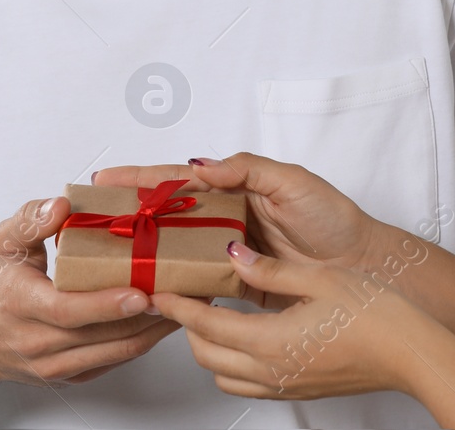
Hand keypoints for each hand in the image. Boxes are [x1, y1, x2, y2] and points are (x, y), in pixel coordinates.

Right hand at [0, 197, 181, 394]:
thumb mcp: (0, 244)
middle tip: (188, 291)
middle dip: (149, 315)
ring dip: (154, 331)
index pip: (69, 311)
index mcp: (21, 304)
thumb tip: (63, 205)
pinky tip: (163, 322)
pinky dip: (139, 343)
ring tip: (188, 304)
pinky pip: (110, 363)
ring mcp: (52, 365)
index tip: (141, 292)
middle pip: (102, 335)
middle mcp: (37, 341)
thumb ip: (32, 220)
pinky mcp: (65, 376)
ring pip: (113, 353)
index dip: (107, 304)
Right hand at [95, 153, 393, 304]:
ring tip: (109, 254)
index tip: (106, 178)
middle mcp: (225, 219)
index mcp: (235, 187)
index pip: (180, 179)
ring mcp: (228, 253)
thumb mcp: (292, 181)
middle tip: (93, 218)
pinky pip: (198, 284)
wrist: (360, 265)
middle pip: (168, 215)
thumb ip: (246, 169)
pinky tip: (150, 288)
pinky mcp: (236, 285)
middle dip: (131, 214)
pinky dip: (174, 285)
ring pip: (177, 250)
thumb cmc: (333, 218)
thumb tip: (202, 167)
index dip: (142, 178)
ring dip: (146, 251)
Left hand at [153, 241, 428, 399]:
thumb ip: (269, 269)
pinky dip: (234, 363)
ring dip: (211, 348)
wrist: (411, 353)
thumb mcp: (318, 277)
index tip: (162, 290)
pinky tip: (247, 336)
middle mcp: (271, 371)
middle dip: (189, 327)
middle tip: (187, 295)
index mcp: (270, 341)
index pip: (206, 325)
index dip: (179, 306)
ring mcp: (284, 385)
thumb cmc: (375, 314)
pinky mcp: (299, 389)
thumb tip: (234, 256)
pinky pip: (249, 384)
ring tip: (215, 314)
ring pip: (224, 375)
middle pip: (206, 355)